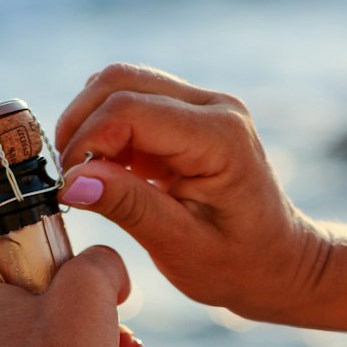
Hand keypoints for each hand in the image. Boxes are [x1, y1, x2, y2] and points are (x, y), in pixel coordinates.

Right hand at [56, 63, 329, 324]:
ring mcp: (202, 106)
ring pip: (121, 84)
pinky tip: (106, 173)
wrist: (279, 263)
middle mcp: (214, 107)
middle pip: (120, 81)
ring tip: (85, 177)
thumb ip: (128, 207)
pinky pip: (132, 103)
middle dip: (80, 124)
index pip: (129, 111)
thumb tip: (71, 181)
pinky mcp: (187, 116)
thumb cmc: (238, 265)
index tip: (67, 186)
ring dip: (89, 124)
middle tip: (67, 179)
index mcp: (219, 138)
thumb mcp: (180, 247)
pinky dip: (105, 132)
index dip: (86, 142)